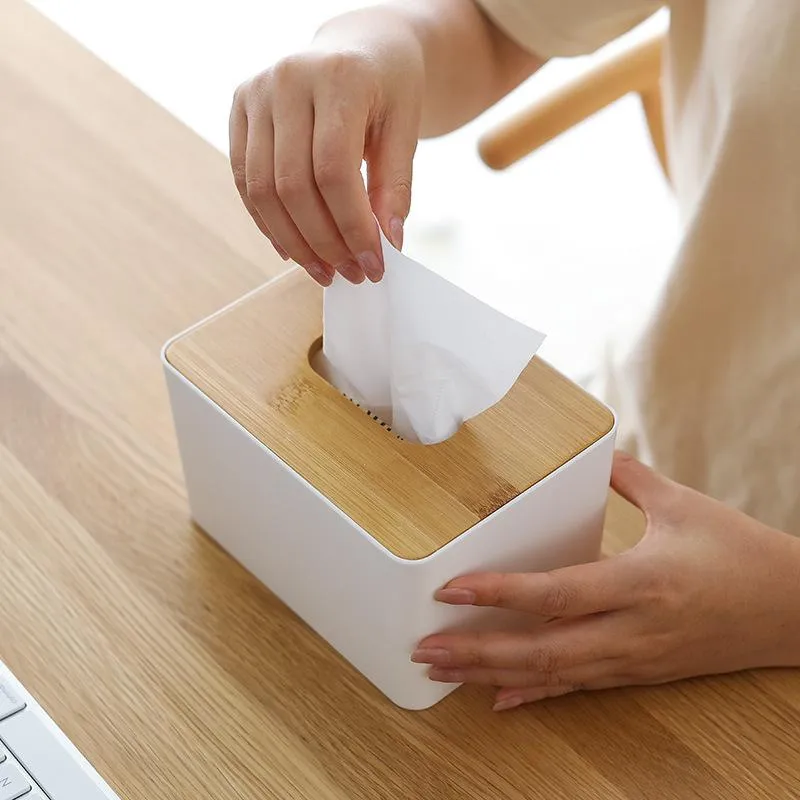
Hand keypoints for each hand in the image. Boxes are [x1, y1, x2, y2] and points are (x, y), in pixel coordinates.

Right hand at [229, 13, 422, 285]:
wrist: (359, 47)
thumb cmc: (389, 89)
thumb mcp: (406, 129)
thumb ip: (396, 186)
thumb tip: (387, 245)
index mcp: (338, 78)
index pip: (334, 170)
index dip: (352, 226)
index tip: (373, 264)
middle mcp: (288, 80)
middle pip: (294, 186)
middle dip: (325, 242)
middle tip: (351, 275)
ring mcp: (256, 93)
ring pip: (264, 190)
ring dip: (295, 242)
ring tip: (325, 271)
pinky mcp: (239, 109)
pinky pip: (245, 182)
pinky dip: (269, 223)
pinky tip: (295, 250)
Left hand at [413, 451, 799, 710]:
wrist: (796, 611)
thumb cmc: (742, 555)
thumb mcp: (683, 505)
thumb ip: (630, 477)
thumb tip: (596, 451)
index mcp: (640, 581)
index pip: (555, 593)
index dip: (498, 594)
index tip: (450, 590)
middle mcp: (632, 629)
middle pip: (542, 648)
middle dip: (477, 651)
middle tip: (424, 648)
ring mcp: (635, 657)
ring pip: (553, 674)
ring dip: (493, 675)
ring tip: (443, 672)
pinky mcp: (640, 671)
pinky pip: (579, 687)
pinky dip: (534, 693)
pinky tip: (498, 699)